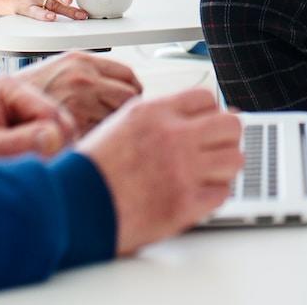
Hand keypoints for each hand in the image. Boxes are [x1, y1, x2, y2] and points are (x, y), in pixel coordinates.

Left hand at [0, 74, 74, 166]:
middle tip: (36, 172)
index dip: (52, 141)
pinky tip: (34, 170)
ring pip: (64, 136)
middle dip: (55, 149)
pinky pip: (57, 145)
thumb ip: (15, 143)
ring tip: (30, 173)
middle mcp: (24, 96)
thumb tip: (54, 139)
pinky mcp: (35, 130)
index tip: (44, 165)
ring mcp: (31, 113)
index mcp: (8, 88)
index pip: (49, 112)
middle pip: (62, 122)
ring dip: (53, 156)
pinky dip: (50, 160)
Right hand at [16, 52, 143, 131]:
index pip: (127, 75)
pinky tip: (86, 139)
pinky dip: (97, 138)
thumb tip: (113, 84)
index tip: (129, 100)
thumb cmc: (24, 97)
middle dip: (126, 110)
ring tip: (99, 131)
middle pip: (129, 96)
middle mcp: (82, 77)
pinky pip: (101, 133)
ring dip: (112, 125)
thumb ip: (85, 74)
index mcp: (80, 61)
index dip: (131, 90)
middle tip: (118, 120)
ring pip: (118, 117)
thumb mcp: (56, 70)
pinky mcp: (73, 124)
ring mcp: (79, 101)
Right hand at [79, 89, 244, 254]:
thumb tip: (187, 116)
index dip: (210, 113)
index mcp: (154, 113)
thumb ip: (156, 117)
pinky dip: (213, 195)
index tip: (208, 125)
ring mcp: (182, 170)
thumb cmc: (90, 170)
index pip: (207, 99)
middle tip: (216, 149)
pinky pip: (222, 193)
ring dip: (224, 167)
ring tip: (207, 174)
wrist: (72, 207)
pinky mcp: (185, 204)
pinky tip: (197, 195)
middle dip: (226, 137)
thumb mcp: (119, 124)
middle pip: (231, 125)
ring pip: (234, 159)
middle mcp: (172, 136)